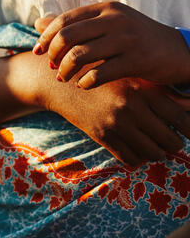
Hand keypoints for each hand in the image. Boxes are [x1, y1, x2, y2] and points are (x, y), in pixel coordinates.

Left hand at [35, 2, 189, 88]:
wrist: (178, 52)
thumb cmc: (135, 38)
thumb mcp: (107, 24)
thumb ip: (74, 24)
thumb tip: (37, 23)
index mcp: (105, 9)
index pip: (64, 20)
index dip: (46, 36)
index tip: (37, 51)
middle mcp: (115, 20)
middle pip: (68, 36)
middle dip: (53, 54)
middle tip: (51, 67)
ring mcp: (127, 39)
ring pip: (80, 55)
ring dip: (66, 70)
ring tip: (64, 78)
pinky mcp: (137, 60)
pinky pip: (100, 73)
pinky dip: (85, 82)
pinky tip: (83, 85)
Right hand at [40, 70, 189, 164]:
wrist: (61, 83)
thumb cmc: (103, 78)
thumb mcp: (132, 78)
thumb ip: (163, 93)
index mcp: (143, 90)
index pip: (182, 119)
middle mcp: (131, 107)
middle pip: (170, 140)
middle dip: (174, 144)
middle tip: (171, 139)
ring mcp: (116, 124)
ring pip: (153, 153)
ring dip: (158, 153)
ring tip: (155, 145)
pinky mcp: (102, 136)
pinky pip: (131, 159)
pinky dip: (139, 158)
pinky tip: (137, 148)